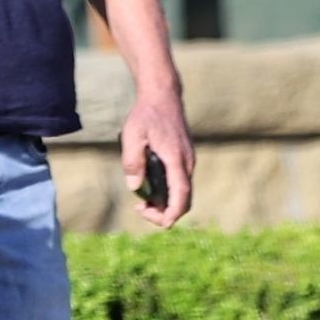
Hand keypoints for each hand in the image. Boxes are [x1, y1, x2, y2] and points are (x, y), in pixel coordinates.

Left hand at [121, 92, 194, 229]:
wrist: (163, 96)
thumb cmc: (146, 114)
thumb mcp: (132, 135)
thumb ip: (133, 161)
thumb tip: (134, 187)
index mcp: (176, 160)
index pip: (181, 195)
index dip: (173, 214)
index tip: (160, 223)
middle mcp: (186, 163)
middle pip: (183, 200)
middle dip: (164, 212)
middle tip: (140, 210)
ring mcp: (187, 161)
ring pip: (181, 193)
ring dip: (164, 203)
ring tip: (141, 202)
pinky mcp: (183, 159)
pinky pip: (179, 183)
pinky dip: (166, 192)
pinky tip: (148, 188)